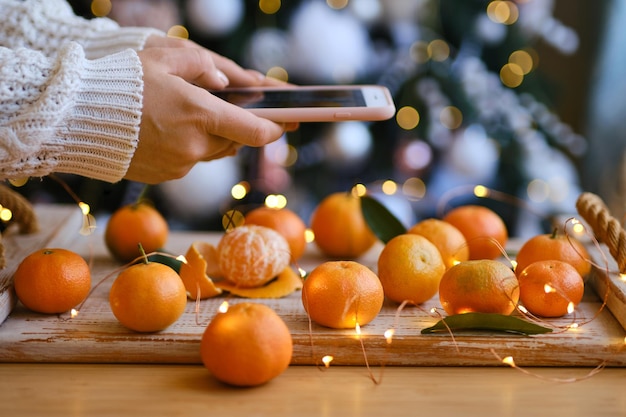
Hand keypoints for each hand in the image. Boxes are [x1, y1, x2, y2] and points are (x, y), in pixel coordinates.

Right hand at [125, 44, 295, 183]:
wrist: (75, 119)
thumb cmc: (119, 83)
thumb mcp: (162, 59)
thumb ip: (201, 66)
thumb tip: (225, 83)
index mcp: (200, 114)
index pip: (255, 131)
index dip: (275, 129)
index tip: (285, 124)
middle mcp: (195, 145)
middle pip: (234, 142)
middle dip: (236, 127)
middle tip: (230, 112)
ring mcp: (180, 165)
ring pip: (211, 152)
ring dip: (211, 137)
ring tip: (188, 117)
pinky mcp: (165, 176)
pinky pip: (189, 161)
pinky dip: (188, 148)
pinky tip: (166, 132)